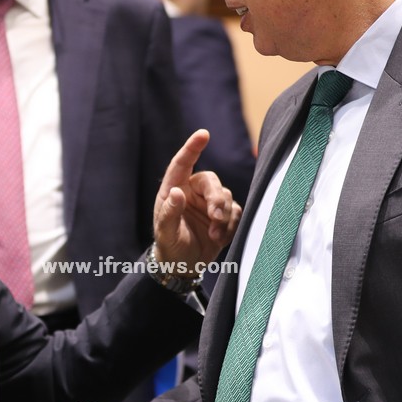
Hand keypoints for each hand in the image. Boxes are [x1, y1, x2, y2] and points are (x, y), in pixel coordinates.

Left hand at [153, 130, 240, 276]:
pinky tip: (219, 239)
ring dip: (223, 217)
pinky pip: (236, 212)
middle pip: (212, 182)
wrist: (183, 266)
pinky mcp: (224, 215)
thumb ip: (169, 213)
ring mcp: (209, 203)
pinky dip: (230, 226)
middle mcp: (193, 192)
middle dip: (217, 199)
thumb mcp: (165, 233)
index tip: (203, 134)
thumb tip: (176, 192)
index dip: (192, 148)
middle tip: (215, 218)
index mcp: (175, 189)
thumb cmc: (169, 247)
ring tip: (213, 235)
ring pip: (227, 197)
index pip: (183, 164)